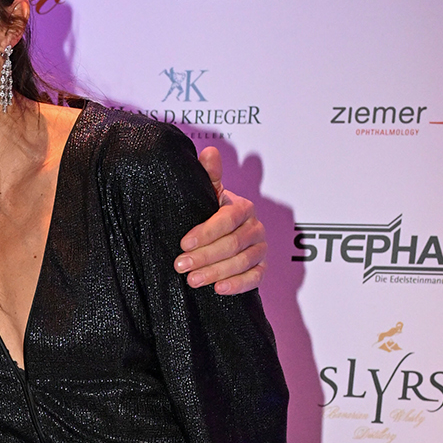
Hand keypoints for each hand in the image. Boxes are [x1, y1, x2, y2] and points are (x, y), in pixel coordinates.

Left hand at [174, 145, 267, 295]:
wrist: (223, 237)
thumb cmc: (211, 214)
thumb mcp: (207, 194)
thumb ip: (208, 176)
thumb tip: (208, 152)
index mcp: (242, 208)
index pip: (227, 220)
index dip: (205, 233)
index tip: (183, 244)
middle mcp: (255, 227)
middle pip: (233, 244)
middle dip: (205, 256)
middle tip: (180, 266)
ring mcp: (260, 248)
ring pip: (242, 262)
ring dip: (216, 272)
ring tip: (192, 280)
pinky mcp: (261, 267)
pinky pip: (255, 278)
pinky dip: (237, 285)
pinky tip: (219, 290)